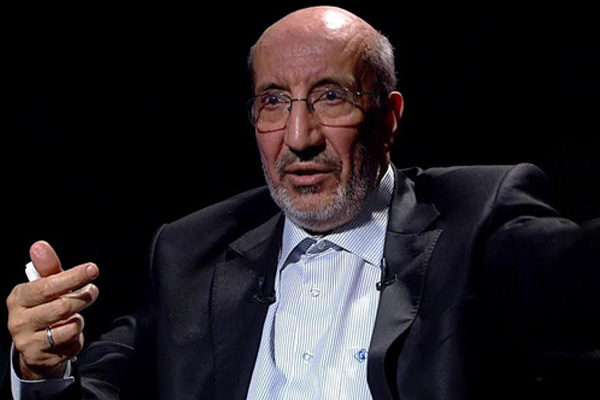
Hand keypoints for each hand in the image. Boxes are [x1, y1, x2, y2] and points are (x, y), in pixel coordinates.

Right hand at [6, 241, 98, 379]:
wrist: (35, 346)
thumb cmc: (44, 307)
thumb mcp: (46, 286)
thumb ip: (47, 267)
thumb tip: (39, 245)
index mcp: (18, 299)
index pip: (47, 286)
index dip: (72, 277)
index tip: (92, 269)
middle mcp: (18, 321)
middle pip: (61, 307)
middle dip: (82, 298)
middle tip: (92, 291)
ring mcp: (28, 342)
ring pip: (70, 328)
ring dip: (79, 319)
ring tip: (75, 316)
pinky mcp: (41, 358)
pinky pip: (72, 344)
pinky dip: (77, 337)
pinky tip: (69, 334)